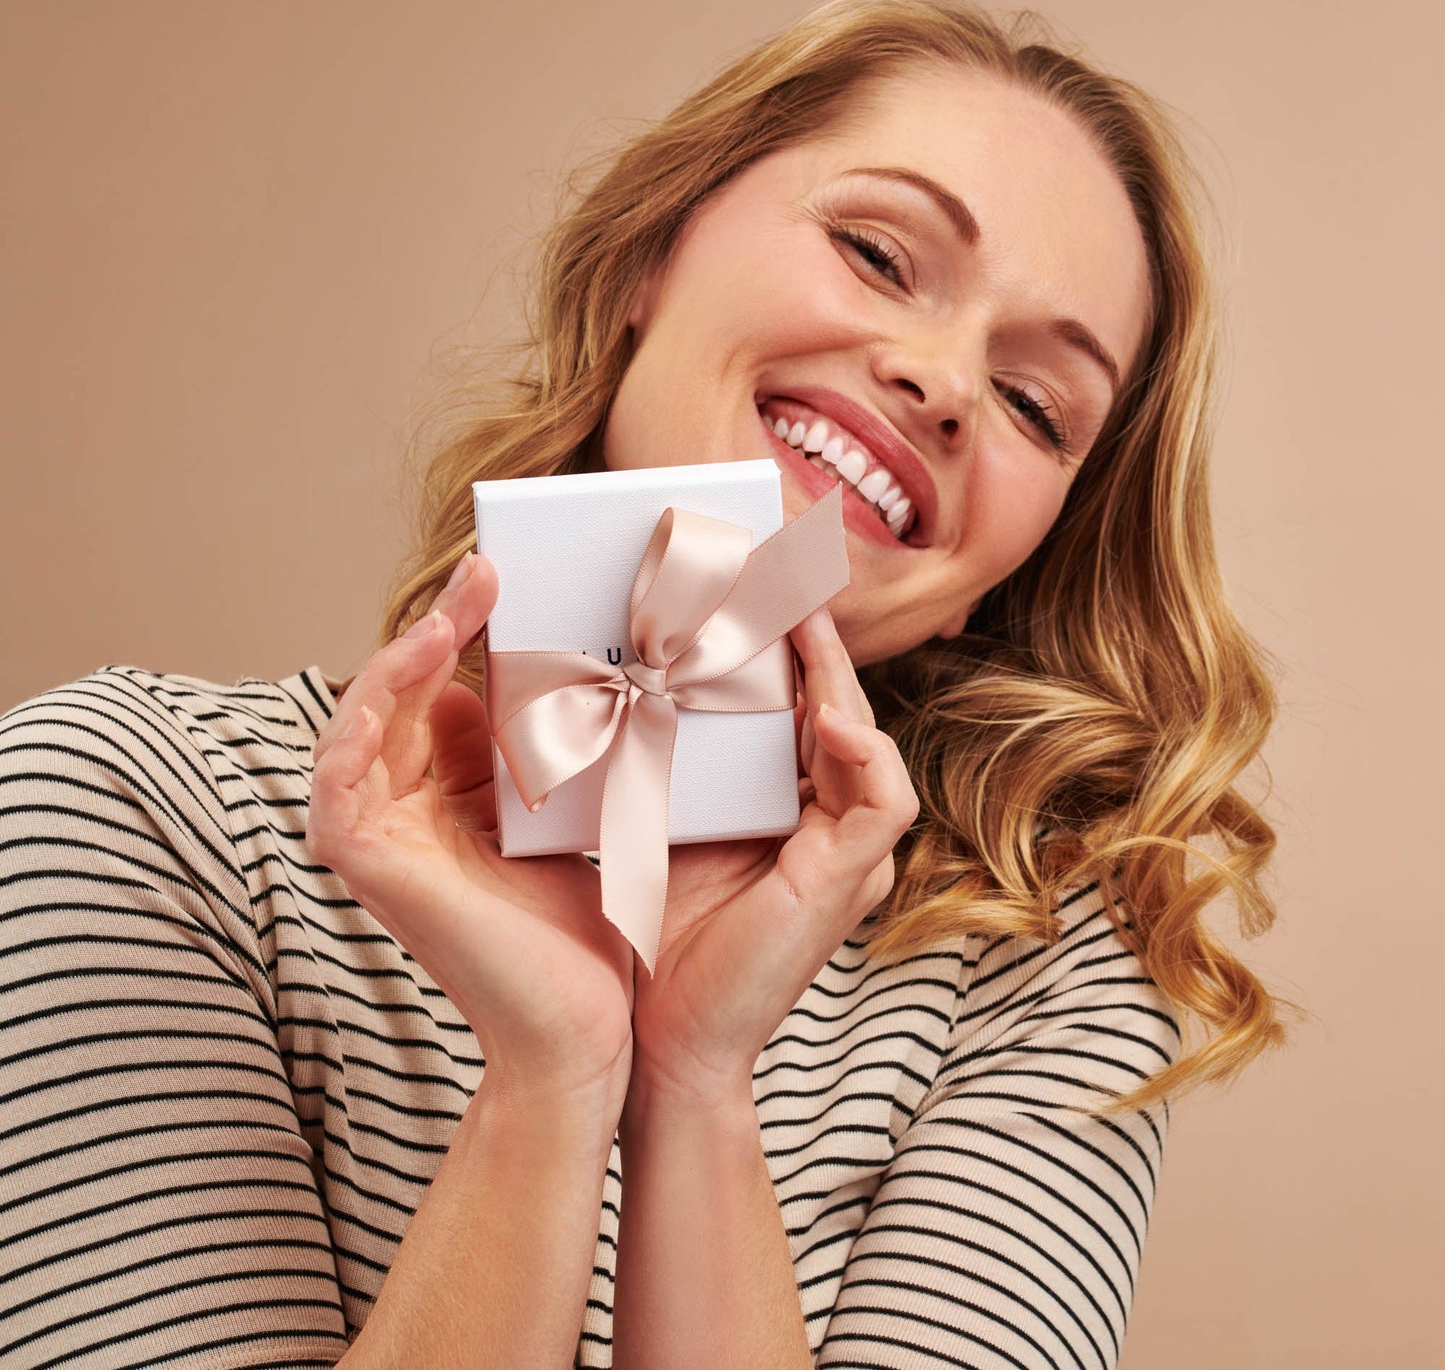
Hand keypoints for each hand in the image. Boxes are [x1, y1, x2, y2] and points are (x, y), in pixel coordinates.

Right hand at [306, 553, 633, 1105]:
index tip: (513, 582)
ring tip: (452, 612)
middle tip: (489, 572)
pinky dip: (354, 730)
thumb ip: (540, 750)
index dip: (468, 634)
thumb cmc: (586, 930)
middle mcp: (407, 812)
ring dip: (400, 660)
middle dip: (441, 627)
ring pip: (363, 724)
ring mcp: (382, 840)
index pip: (441, 693)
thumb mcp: (566, 811)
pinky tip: (396, 681)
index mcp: (449, 799)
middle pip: (403, 695)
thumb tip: (540, 676)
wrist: (585, 1030)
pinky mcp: (368, 868)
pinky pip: (336, 786)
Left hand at [628, 607, 918, 1101]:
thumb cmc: (658, 932)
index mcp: (788, 804)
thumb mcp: (661, 821)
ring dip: (835, 675)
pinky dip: (861, 752)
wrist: (664, 1036)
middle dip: (809, 638)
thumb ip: (666, 758)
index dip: (781, 644)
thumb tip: (621, 676)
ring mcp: (848, 849)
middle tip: (773, 570)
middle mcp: (828, 820)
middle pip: (835, 706)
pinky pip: (883, 799)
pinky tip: (822, 718)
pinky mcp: (851, 877)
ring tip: (797, 616)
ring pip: (864, 738)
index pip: (796, 706)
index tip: (742, 583)